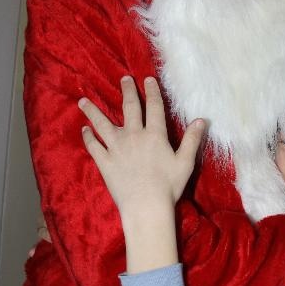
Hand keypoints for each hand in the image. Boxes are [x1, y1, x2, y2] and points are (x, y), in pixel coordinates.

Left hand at [79, 76, 204, 272]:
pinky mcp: (105, 161)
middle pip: (130, 108)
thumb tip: (201, 120)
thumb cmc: (168, 186)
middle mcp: (134, 136)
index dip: (152, 91)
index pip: (154, 107)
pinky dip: (88, 137)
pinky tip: (84, 130)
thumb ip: (192, 140)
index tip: (148, 79)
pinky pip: (93, 146)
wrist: (146, 206)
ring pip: (102, 124)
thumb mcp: (185, 162)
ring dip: (92, 111)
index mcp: (155, 135)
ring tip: (83, 100)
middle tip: (124, 79)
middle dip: (127, 91)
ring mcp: (116, 148)